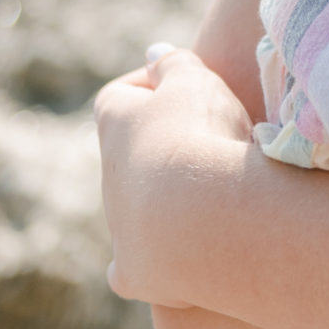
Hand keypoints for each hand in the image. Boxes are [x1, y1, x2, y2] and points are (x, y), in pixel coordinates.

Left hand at [96, 47, 253, 306]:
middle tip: (217, 144)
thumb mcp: (195, 80)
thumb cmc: (202, 136)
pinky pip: (134, 265)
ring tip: (221, 196)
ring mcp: (118, 229)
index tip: (187, 90)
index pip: (118, 97)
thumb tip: (154, 55)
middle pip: (131, 156)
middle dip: (167, 148)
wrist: (205, 220)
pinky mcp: (134, 273)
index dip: (151, 88)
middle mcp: (107, 178)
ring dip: (171, 200)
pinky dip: (154, 259)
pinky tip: (182, 256)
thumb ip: (174, 63)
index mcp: (115, 125)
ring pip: (135, 210)